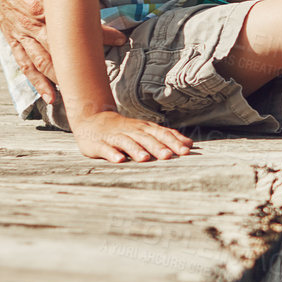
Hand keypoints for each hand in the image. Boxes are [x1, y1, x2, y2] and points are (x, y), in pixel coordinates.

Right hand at [0, 0, 124, 101]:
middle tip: (104, 72)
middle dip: (83, 61)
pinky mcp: (11, 37)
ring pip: (43, 64)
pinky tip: (51, 97)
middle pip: (61, 50)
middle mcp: (29, 24)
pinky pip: (24, 64)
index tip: (119, 38)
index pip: (74, 23)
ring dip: (62, 79)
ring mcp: (19, 33)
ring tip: (80, 92)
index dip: (98, 32)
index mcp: (39, 4)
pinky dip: (37, 82)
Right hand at [71, 110, 192, 163]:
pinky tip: (119, 160)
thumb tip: (190, 144)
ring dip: (136, 150)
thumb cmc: (125, 129)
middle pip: (146, 138)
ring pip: (127, 142)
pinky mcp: (99, 144)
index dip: (174, 141)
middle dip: (158, 147)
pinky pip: (106, 148)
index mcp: (144, 129)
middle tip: (168, 156)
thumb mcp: (146, 131)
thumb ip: (166, 137)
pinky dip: (112, 154)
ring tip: (145, 159)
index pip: (161, 134)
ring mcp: (115, 137)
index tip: (186, 151)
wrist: (92, 121)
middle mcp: (132, 131)